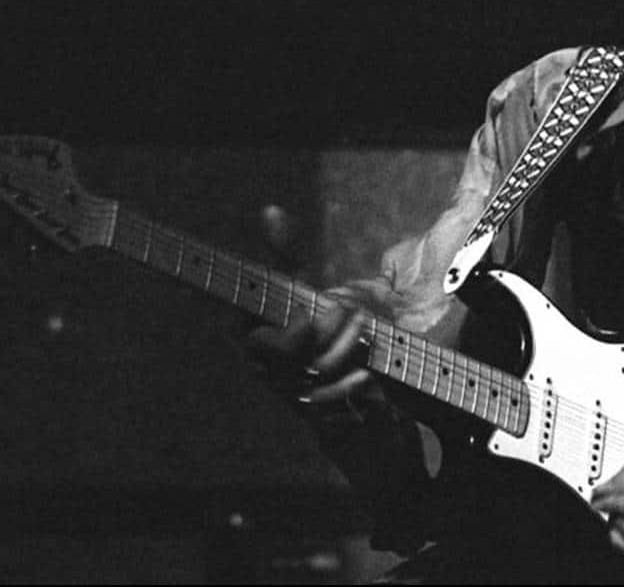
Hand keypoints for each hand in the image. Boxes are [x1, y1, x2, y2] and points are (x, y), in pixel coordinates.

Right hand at [244, 203, 383, 409]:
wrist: (327, 375)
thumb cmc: (307, 323)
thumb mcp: (296, 286)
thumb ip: (283, 252)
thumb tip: (271, 209)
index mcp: (254, 337)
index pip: (257, 341)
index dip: (284, 335)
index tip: (309, 320)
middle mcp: (266, 368)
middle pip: (292, 362)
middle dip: (326, 335)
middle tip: (355, 313)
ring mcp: (290, 392)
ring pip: (313, 382)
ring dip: (344, 357)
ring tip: (368, 339)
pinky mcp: (314, 414)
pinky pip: (329, 409)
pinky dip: (350, 392)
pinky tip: (368, 379)